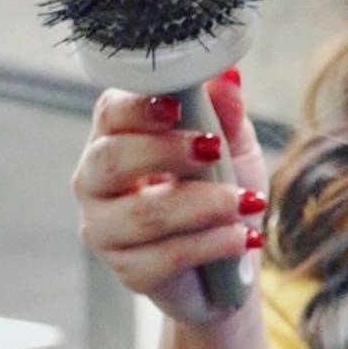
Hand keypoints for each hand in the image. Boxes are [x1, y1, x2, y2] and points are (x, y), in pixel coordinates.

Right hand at [72, 71, 267, 325]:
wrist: (232, 266)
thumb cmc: (222, 193)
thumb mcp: (233, 150)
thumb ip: (226, 116)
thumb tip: (229, 76)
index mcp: (116, 140)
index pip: (110, 114)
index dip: (138, 108)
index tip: (176, 107)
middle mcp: (97, 183)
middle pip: (112, 160)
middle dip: (166, 151)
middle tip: (214, 149)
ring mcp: (107, 231)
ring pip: (146, 213)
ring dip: (206, 204)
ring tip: (250, 202)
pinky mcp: (130, 272)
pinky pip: (169, 256)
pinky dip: (215, 243)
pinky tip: (245, 237)